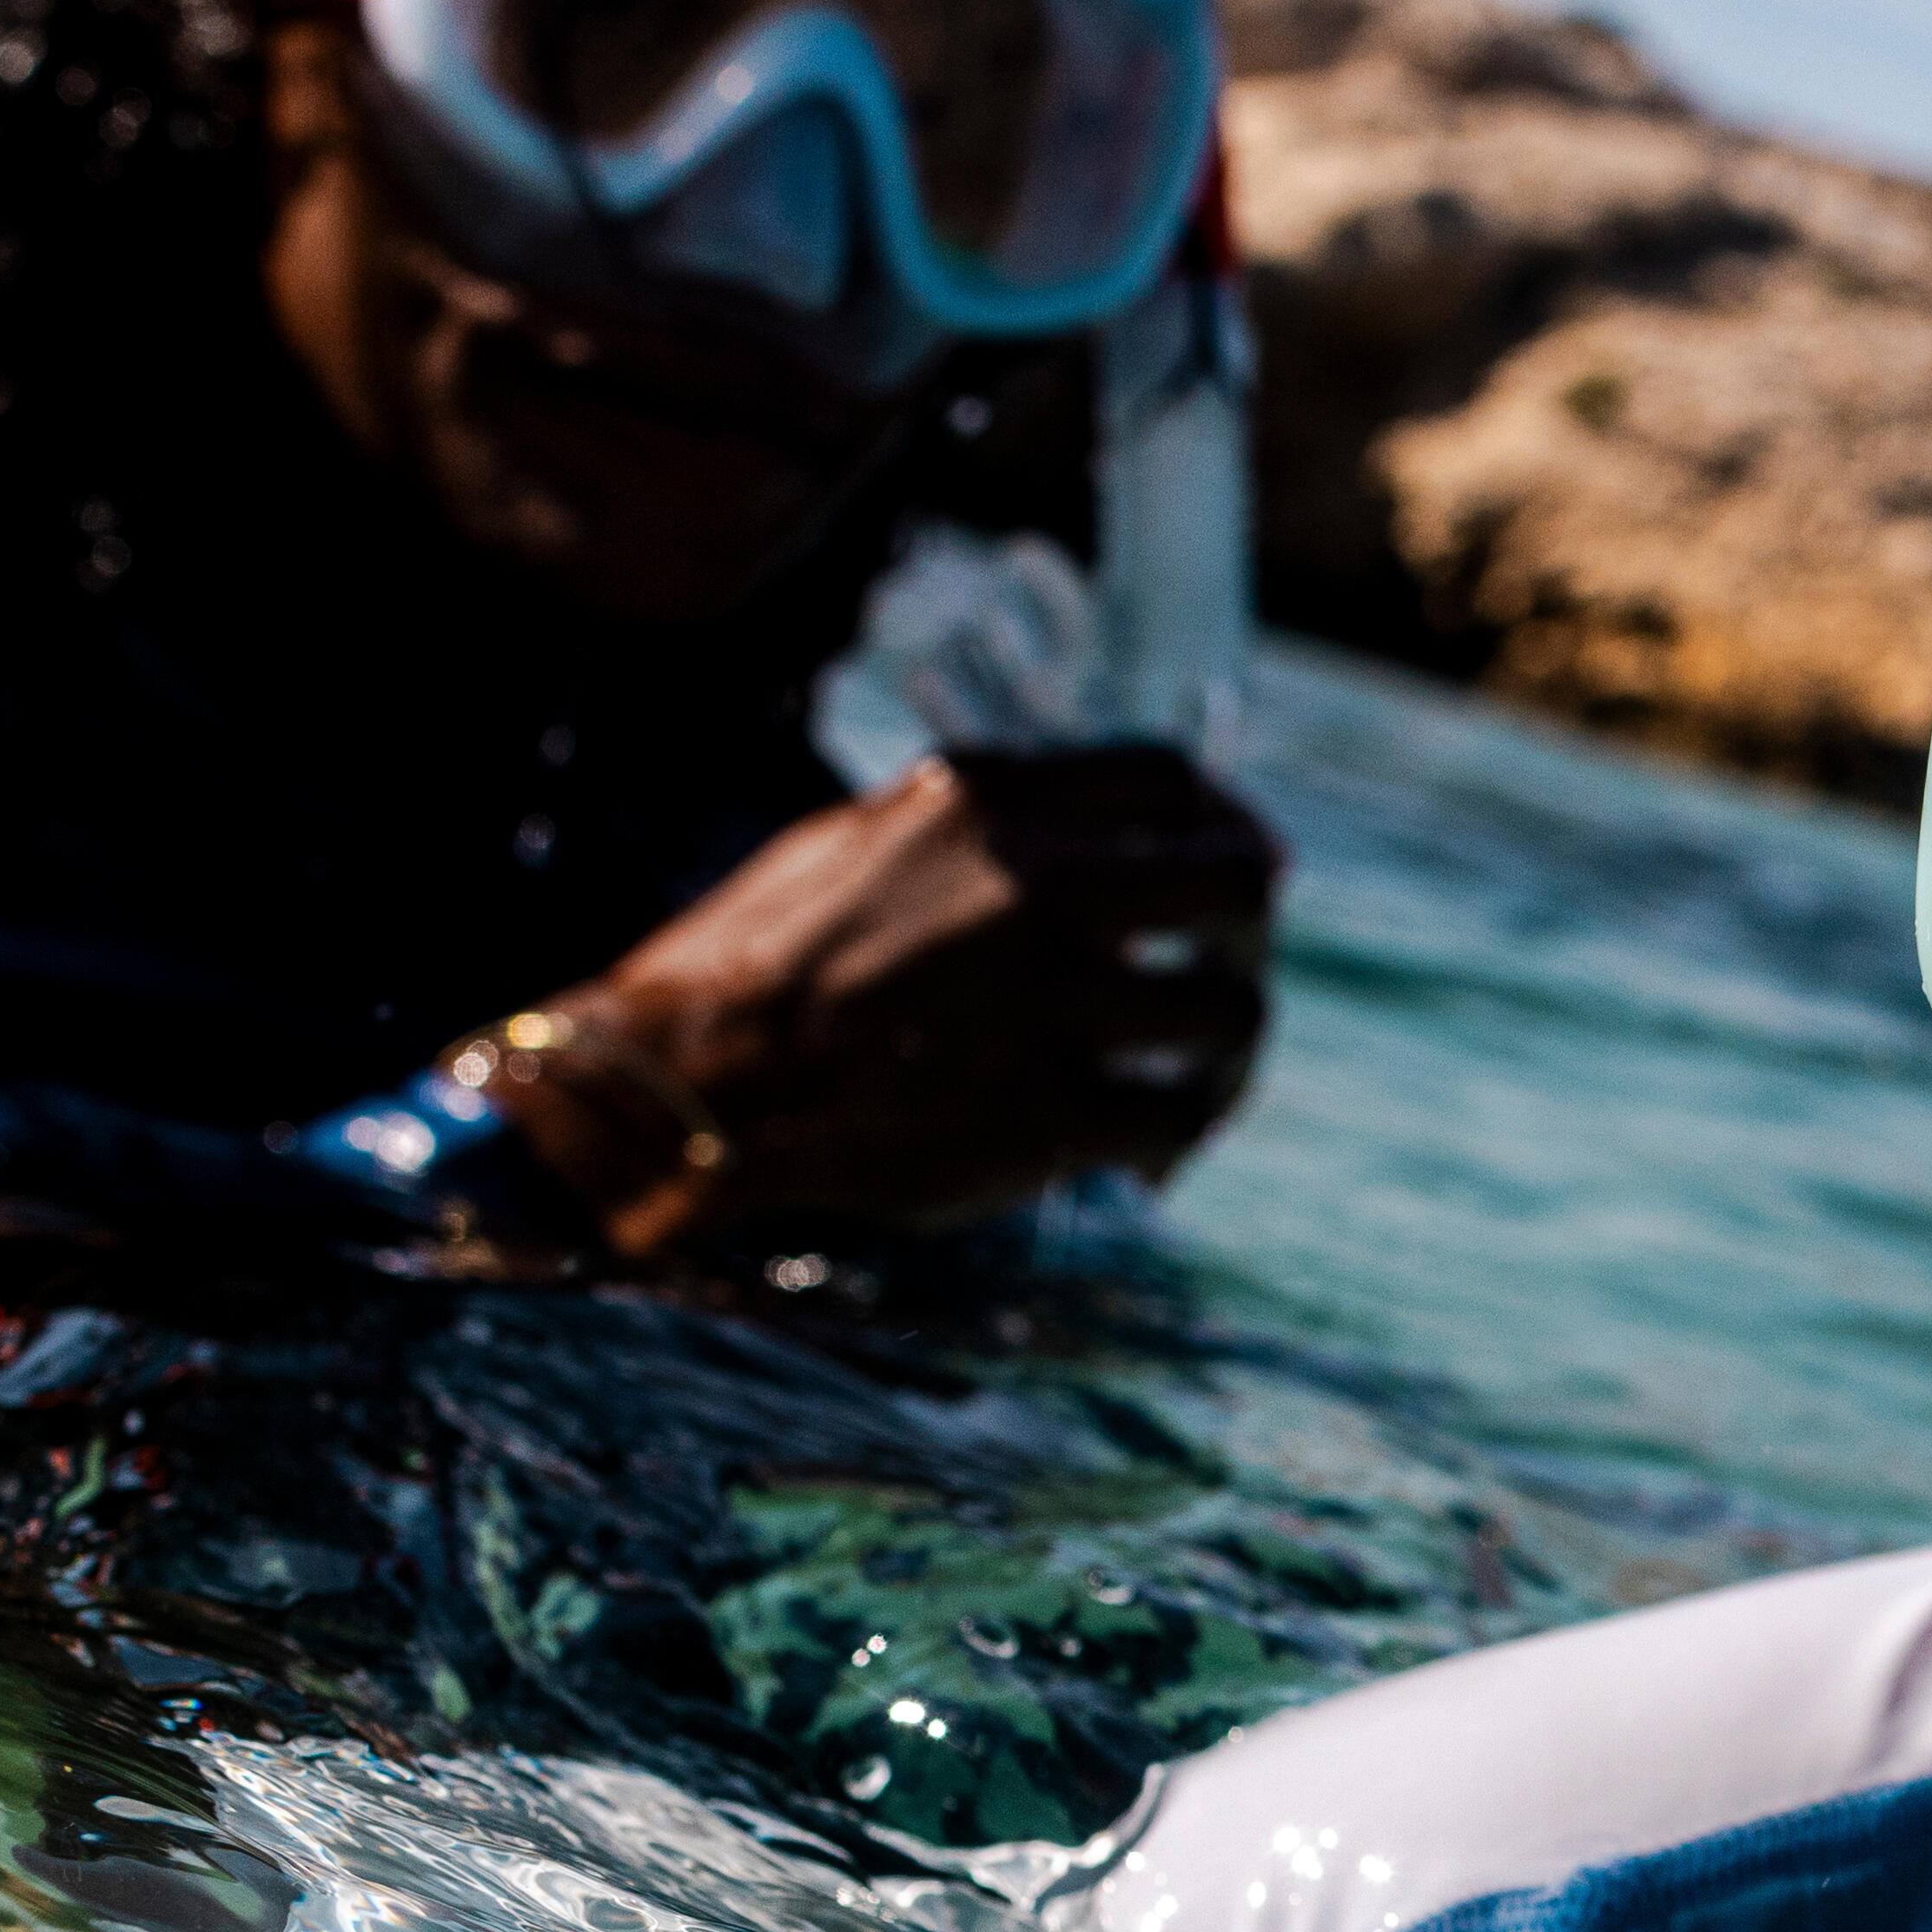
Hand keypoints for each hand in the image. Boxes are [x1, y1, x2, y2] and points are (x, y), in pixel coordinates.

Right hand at [473, 742, 1282, 1260]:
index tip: (1228, 863)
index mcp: (990, 804)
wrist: (682, 1091)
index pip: (1170, 779)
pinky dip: (1177, 1135)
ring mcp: (1050, 1001)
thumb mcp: (851, 841)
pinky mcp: (1048, 1113)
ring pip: (1229, 1010)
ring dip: (1228, 1048)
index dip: (1220, 822)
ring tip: (1198, 1078)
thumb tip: (1053, 828)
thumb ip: (966, 826)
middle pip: (1238, 882)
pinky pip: (1175, 1116)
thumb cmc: (744, 967)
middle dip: (1249, 931)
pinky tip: (1149, 1151)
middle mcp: (1037, 886)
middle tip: (1226, 973)